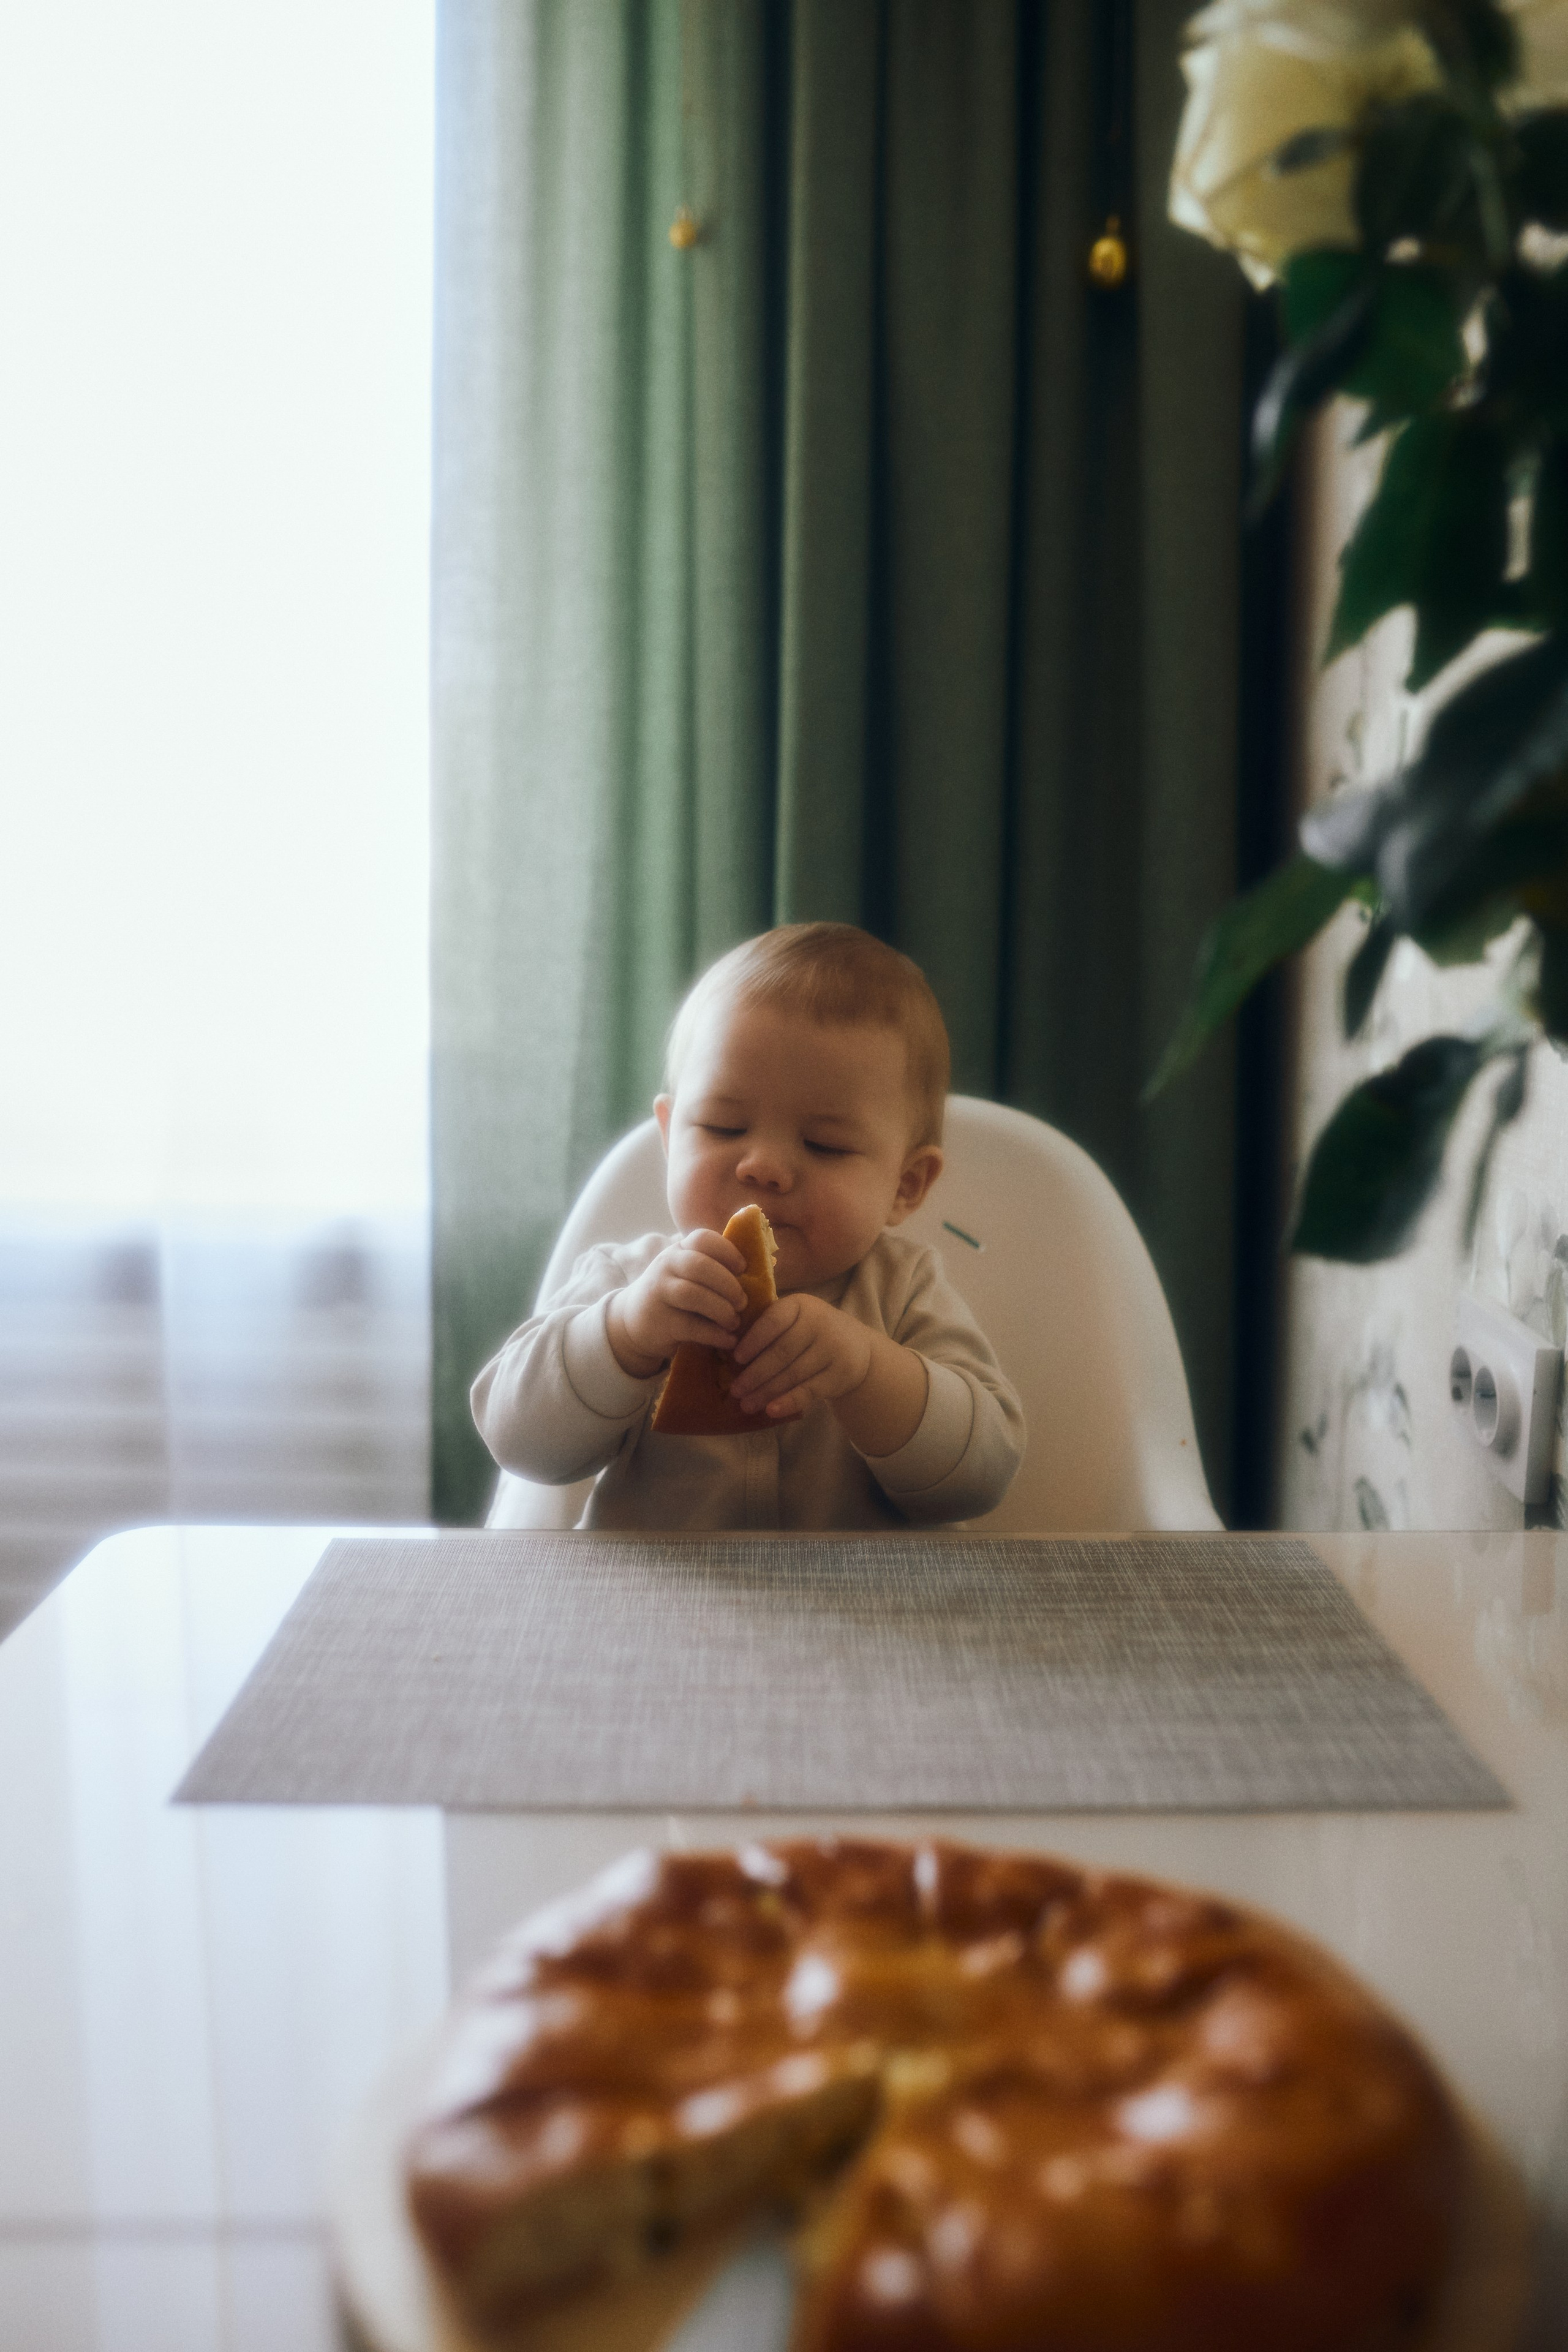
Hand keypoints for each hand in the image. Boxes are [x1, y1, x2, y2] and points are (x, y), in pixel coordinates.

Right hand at [606, 1232, 746, 1378]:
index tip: (743, 1268)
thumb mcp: (687, 1274)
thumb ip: (713, 1268)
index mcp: (679, 1250)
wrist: (633, 1322)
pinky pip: (691, 1326)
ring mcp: (659, 1292)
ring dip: (722, 1310)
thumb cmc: (674, 1296)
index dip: (727, 1251)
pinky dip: (715, 1334)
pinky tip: (728, 1340)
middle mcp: (666, 1266)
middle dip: (728, 1284)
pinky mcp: (659, 1321)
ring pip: (694, 1295)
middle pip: (700, 1266)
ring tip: (734, 1321)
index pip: (702, 1239)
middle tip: (743, 1302)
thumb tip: (762, 1270)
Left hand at [728, 1294, 872, 1421]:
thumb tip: (726, 1347)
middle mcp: (820, 1323)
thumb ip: (769, 1327)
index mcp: (801, 1305)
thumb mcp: (796, 1318)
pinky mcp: (841, 1373)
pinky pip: (810, 1390)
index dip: (753, 1340)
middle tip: (735, 1390)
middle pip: (781, 1352)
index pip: (773, 1321)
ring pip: (793, 1374)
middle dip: (755, 1374)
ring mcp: (833, 1349)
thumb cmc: (812, 1332)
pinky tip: (771, 1410)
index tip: (735, 1359)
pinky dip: (789, 1401)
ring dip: (766, 1392)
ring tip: (746, 1404)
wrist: (858, 1347)